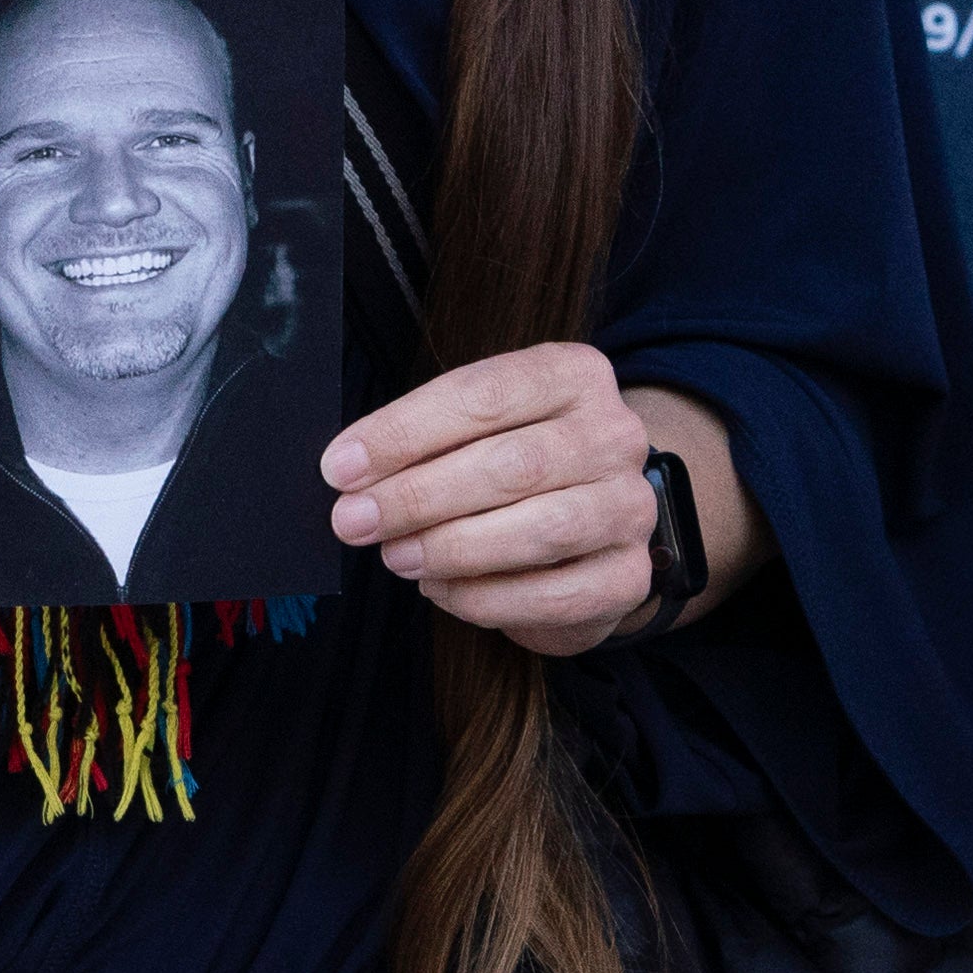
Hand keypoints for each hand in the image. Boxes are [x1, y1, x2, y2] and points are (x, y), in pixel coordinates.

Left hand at [330, 346, 707, 659]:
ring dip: (451, 547)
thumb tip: (349, 473)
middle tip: (354, 521)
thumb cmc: (512, 467)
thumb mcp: (473, 430)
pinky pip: (553, 594)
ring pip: (540, 529)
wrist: (590, 529)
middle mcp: (615, 435)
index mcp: (574, 375)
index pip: (484, 396)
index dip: (404, 433)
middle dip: (418, 496)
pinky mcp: (629, 577)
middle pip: (512, 465)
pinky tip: (440, 590)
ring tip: (395, 556)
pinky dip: (485, 597)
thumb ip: (423, 442)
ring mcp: (631, 507)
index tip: (341, 468)